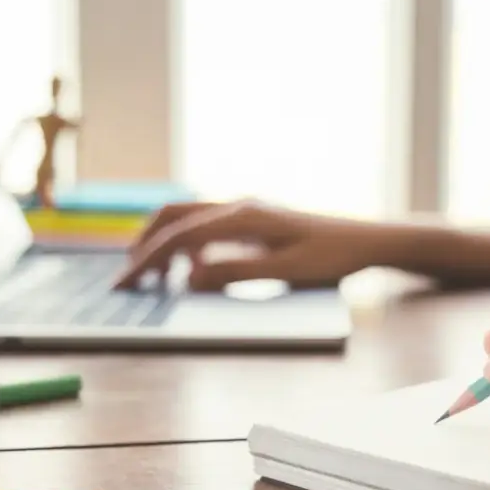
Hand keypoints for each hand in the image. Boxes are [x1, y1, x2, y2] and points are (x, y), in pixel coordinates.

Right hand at [114, 201, 383, 290]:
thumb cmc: (331, 258)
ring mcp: (245, 209)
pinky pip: (206, 225)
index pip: (180, 236)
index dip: (147, 260)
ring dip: (163, 242)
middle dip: (144, 245)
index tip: (125, 283)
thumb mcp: (285, 271)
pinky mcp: (252, 219)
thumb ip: (235, 272)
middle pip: (173, 215)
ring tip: (152, 277)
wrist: (364, 241)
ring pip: (187, 217)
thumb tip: (187, 277)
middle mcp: (238, 206)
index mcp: (243, 217)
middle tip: (127, 278)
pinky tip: (189, 269)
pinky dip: (185, 243)